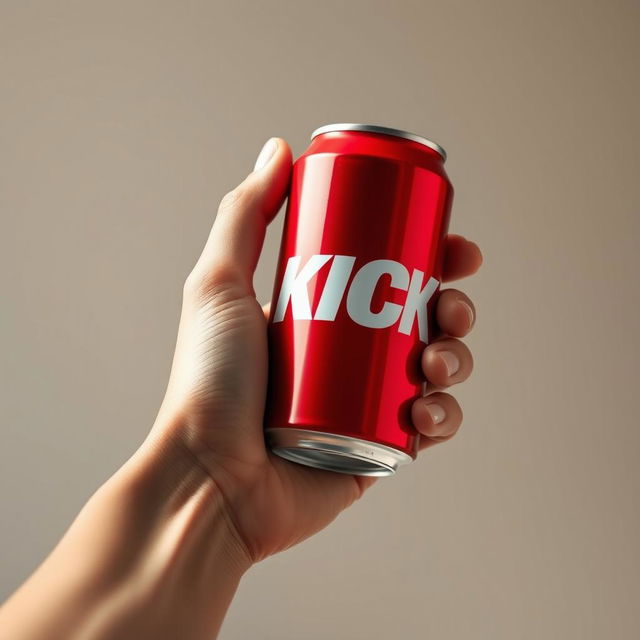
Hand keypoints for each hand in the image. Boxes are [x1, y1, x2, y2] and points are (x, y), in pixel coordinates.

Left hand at [148, 137, 482, 562]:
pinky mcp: (378, 449)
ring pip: (435, 369)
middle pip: (422, 319)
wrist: (210, 479)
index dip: (431, 257)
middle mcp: (347, 356)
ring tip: (436, 360)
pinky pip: (429, 427)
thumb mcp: (219, 285)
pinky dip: (444, 415)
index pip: (388, 275)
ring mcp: (365, 403)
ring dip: (456, 356)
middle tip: (451, 304)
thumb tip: (281, 149)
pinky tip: (428, 410)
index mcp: (321, 314)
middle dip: (454, 305)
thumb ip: (244, 214)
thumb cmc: (208, 383)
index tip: (455, 246)